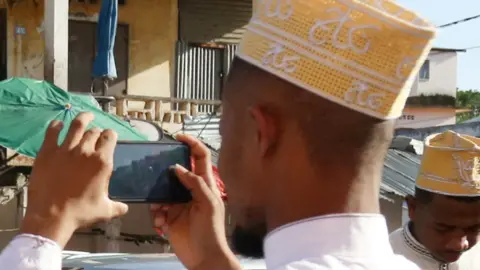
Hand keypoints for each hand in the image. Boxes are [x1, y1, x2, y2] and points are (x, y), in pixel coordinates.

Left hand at [21, 112, 127, 247]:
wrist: (52, 216)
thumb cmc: (80, 213)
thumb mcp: (104, 210)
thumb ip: (117, 206)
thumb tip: (125, 208)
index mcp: (102, 161)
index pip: (110, 137)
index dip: (110, 134)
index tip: (109, 136)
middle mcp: (85, 151)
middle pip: (94, 131)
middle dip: (97, 130)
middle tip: (96, 133)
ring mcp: (65, 149)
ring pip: (76, 125)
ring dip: (83, 119)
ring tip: (85, 116)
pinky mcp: (47, 152)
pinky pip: (52, 132)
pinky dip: (56, 125)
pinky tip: (58, 124)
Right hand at [150, 134, 239, 269]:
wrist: (204, 257)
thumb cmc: (211, 230)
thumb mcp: (208, 203)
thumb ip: (195, 183)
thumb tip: (177, 168)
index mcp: (205, 184)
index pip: (200, 157)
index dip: (191, 144)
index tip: (178, 137)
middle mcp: (191, 190)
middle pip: (177, 172)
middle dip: (165, 171)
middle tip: (155, 171)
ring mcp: (179, 204)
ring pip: (163, 190)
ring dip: (158, 198)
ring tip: (160, 209)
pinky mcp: (169, 217)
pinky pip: (157, 209)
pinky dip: (157, 215)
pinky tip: (161, 223)